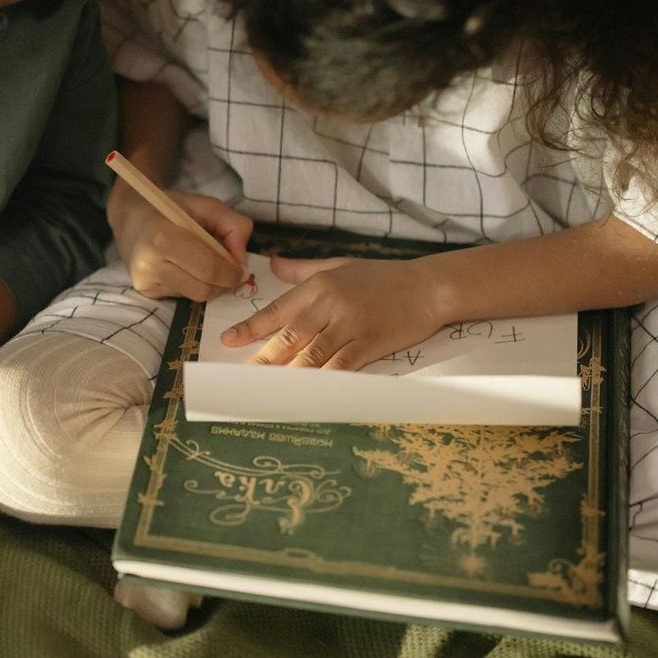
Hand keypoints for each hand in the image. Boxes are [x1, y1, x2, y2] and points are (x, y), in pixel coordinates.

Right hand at [109, 185, 251, 301]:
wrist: (131, 218)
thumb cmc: (171, 210)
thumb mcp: (206, 205)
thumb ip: (233, 225)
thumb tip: (241, 260)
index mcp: (164, 238)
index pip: (209, 269)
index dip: (232, 273)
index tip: (242, 269)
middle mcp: (150, 264)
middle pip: (203, 289)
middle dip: (224, 283)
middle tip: (231, 272)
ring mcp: (145, 281)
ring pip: (195, 296)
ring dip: (210, 285)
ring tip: (206, 265)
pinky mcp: (145, 291)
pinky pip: (182, 296)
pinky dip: (193, 284)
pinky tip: (186, 268)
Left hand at [219, 256, 447, 369]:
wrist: (429, 286)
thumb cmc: (383, 276)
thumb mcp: (340, 265)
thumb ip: (303, 269)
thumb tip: (273, 265)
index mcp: (319, 286)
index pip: (277, 310)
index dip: (251, 328)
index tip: (229, 341)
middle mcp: (330, 305)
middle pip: (289, 337)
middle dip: (263, 359)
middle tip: (241, 376)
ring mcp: (350, 326)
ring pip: (311, 355)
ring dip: (287, 374)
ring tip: (266, 389)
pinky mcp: (370, 344)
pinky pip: (341, 366)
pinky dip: (323, 380)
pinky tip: (308, 392)